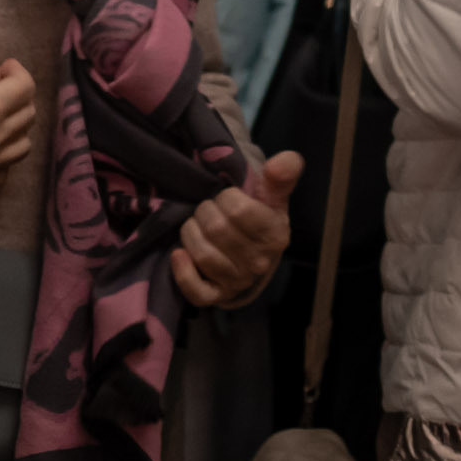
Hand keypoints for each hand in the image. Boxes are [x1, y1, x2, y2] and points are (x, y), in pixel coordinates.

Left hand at [172, 150, 300, 309]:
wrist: (256, 257)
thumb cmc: (262, 220)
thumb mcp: (275, 196)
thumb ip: (282, 174)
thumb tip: (280, 164)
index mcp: (276, 235)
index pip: (239, 210)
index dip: (225, 197)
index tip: (226, 196)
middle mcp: (259, 262)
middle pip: (216, 230)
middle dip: (204, 212)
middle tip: (207, 209)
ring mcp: (237, 281)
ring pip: (202, 255)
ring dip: (190, 233)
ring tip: (194, 224)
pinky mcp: (216, 296)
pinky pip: (195, 290)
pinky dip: (183, 272)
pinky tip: (178, 254)